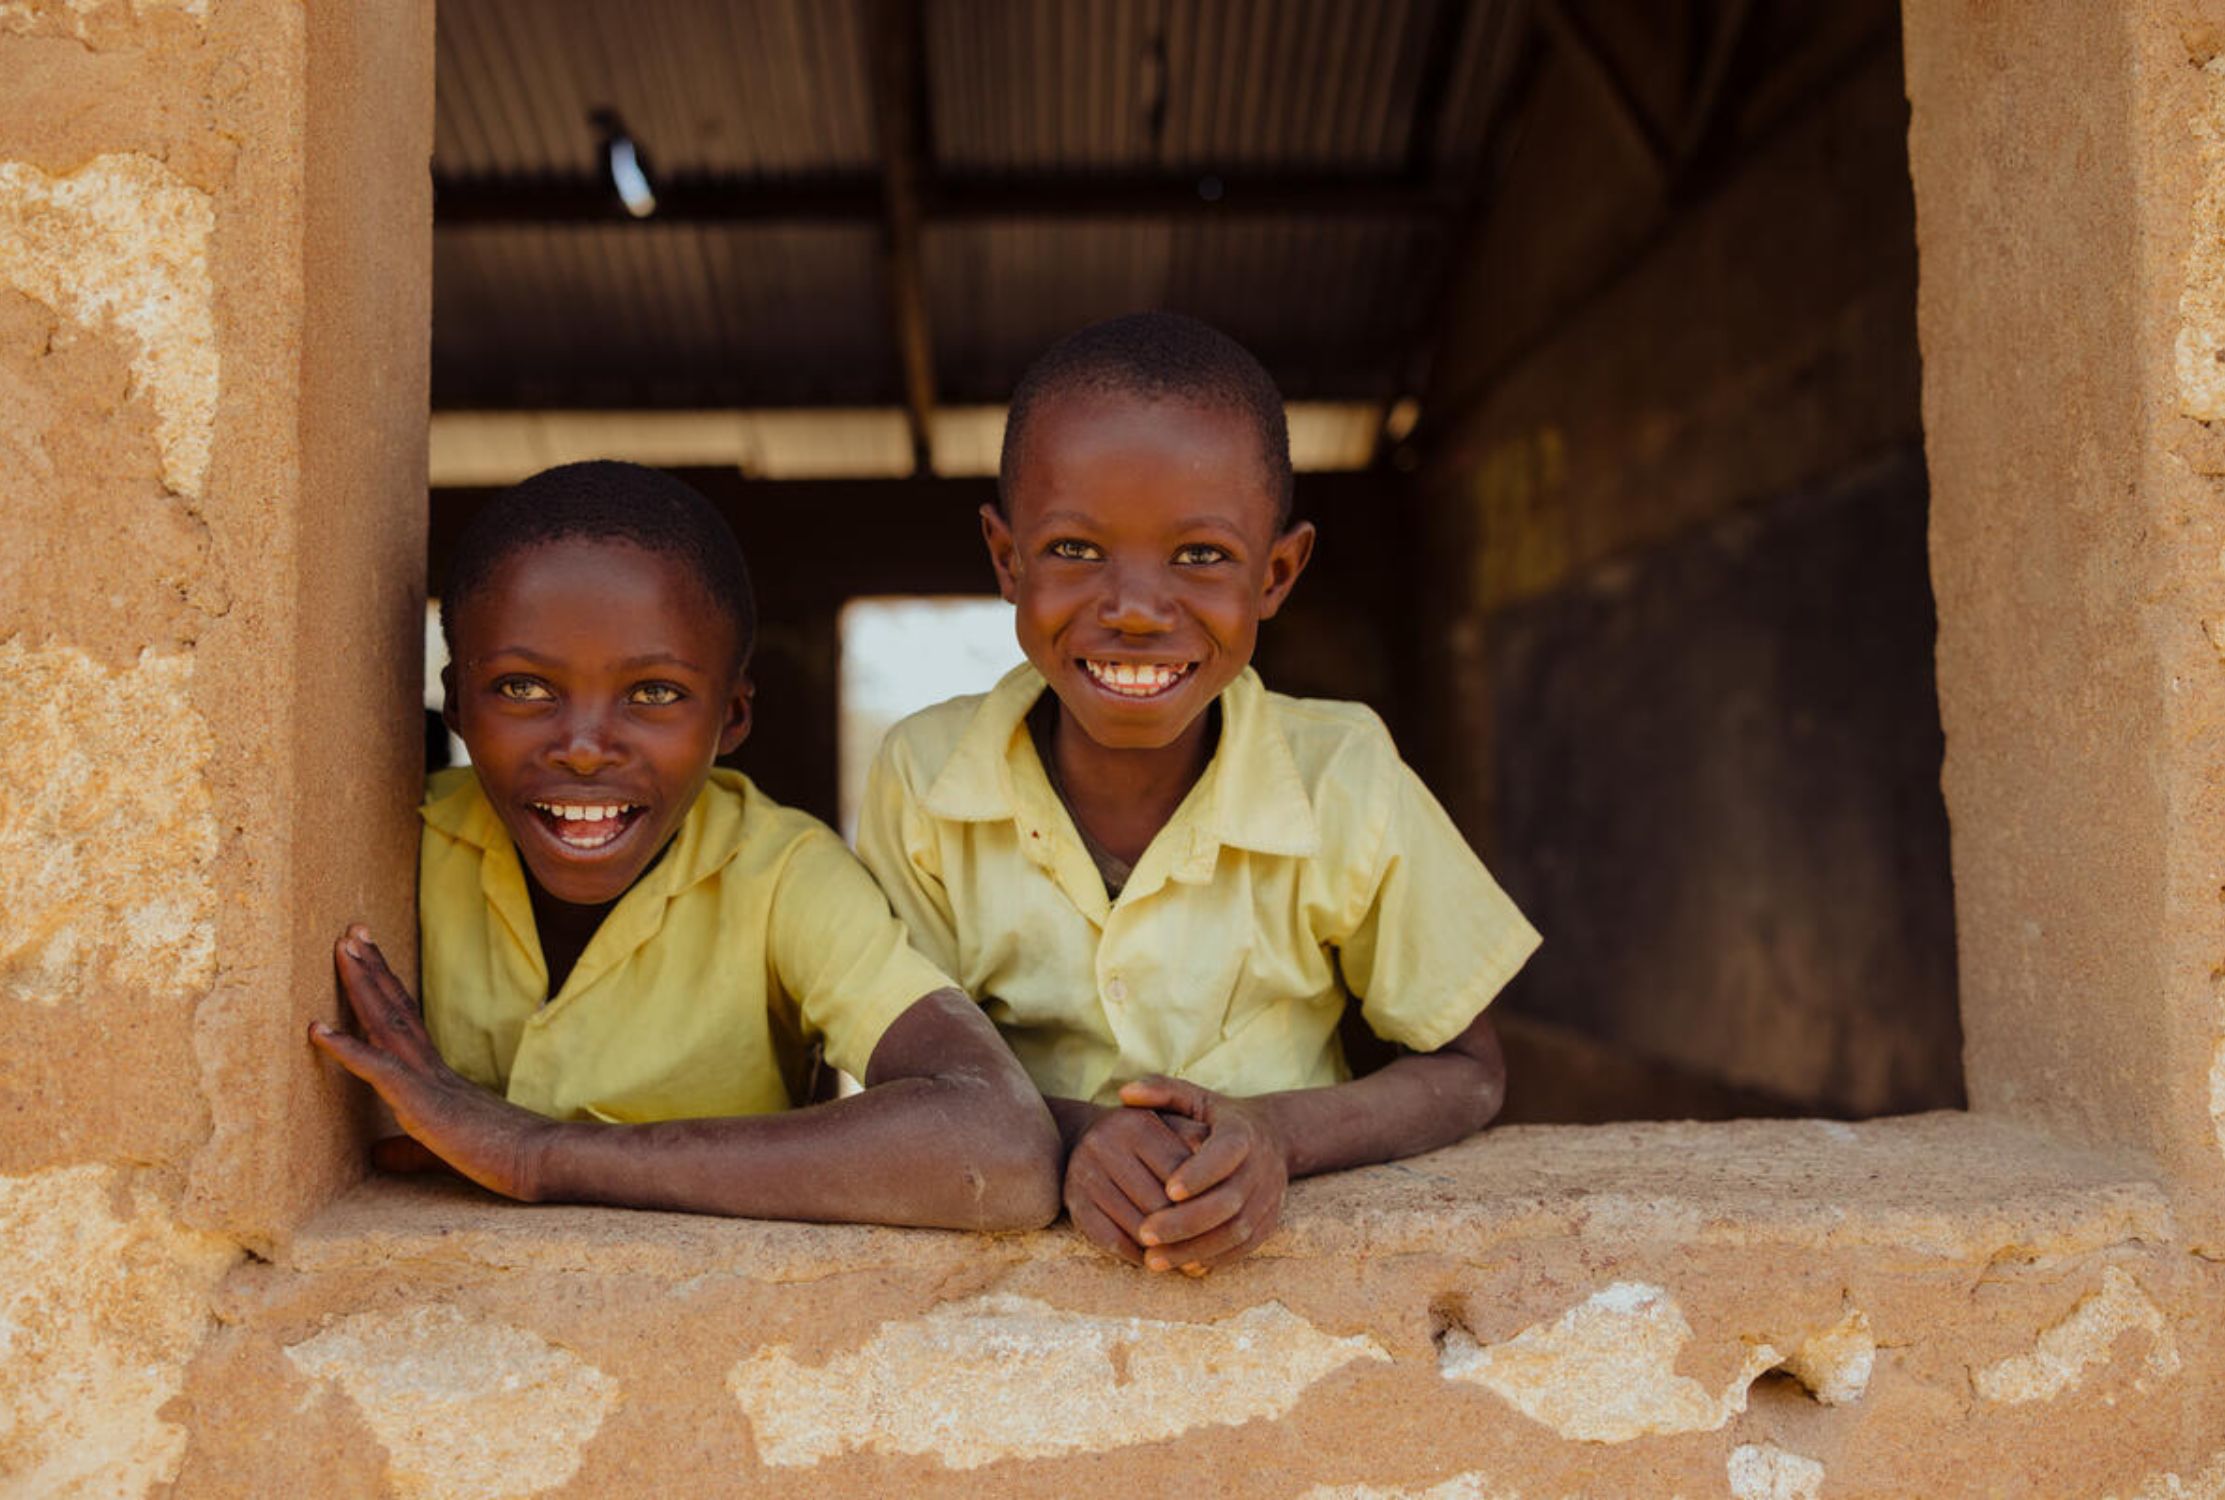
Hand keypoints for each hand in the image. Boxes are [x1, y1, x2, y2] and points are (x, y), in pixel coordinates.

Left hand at [309, 925, 553, 1201]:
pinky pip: (377, 1068)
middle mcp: (431, 1067)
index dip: (385, 988)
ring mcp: (426, 1080)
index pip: (407, 1022)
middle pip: (396, 1007)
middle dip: (371, 967)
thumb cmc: (502, 1156)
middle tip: (351, 931)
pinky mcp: (420, 1102)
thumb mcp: (444, 1153)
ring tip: (343, 948)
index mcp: (437, 1076)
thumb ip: (407, 1153)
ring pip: (387, 1022)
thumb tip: (377, 1158)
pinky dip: (345, 1047)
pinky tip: (316, 1029)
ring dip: (362, 983)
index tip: (367, 955)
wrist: (538, 1158)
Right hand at [1061, 1105, 1208, 1264]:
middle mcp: (1104, 1144)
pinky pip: (1110, 1240)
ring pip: (1136, 1226)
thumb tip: (1226, 1173)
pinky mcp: (1072, 1202)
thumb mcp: (1172, 1127)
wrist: (1088, 1139)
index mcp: (1134, 1124)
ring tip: (1188, 1259)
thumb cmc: (1146, 1137)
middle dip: (1185, 1227)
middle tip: (1211, 1245)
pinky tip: (1153, 1258)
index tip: (1224, 1214)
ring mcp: (1083, 1173)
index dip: (1201, 1196)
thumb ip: (1199, 1142)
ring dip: (1164, 1248)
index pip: (1179, 1171)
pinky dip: (1135, 1255)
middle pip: (1158, 1203)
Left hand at [1119, 1076, 1288, 1274]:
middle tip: (1145, 1233)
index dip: (1199, 1173)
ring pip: (1234, 1232)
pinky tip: (1178, 1266)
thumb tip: (1123, 1093)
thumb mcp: (1194, 1097)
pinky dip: (1210, 1260)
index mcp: (1242, 1134)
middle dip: (1185, 1222)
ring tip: (1152, 1259)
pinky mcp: (1268, 1225)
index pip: (1225, 1155)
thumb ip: (1160, 1091)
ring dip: (1193, 1249)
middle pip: (1227, 1202)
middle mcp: (1261, 1168)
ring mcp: (1268, 1200)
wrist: (1272, 1139)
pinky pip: (1241, 1249)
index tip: (1166, 1189)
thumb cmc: (1217, 1119)